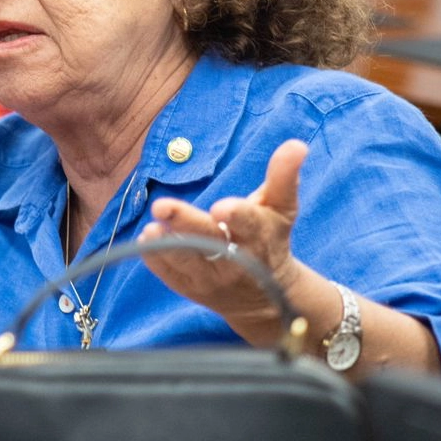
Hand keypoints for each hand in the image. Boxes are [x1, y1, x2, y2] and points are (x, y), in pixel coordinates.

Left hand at [139, 139, 309, 344]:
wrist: (264, 297)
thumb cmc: (269, 239)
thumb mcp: (281, 208)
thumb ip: (283, 176)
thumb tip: (296, 144)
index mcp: (259, 236)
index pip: (249, 224)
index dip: (237, 215)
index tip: (221, 207)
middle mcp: (236, 261)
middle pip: (210, 242)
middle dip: (186, 224)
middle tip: (162, 206)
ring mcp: (211, 278)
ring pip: (187, 262)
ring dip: (167, 246)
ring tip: (151, 229)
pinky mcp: (190, 288)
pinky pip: (170, 276)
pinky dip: (156, 260)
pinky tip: (144, 240)